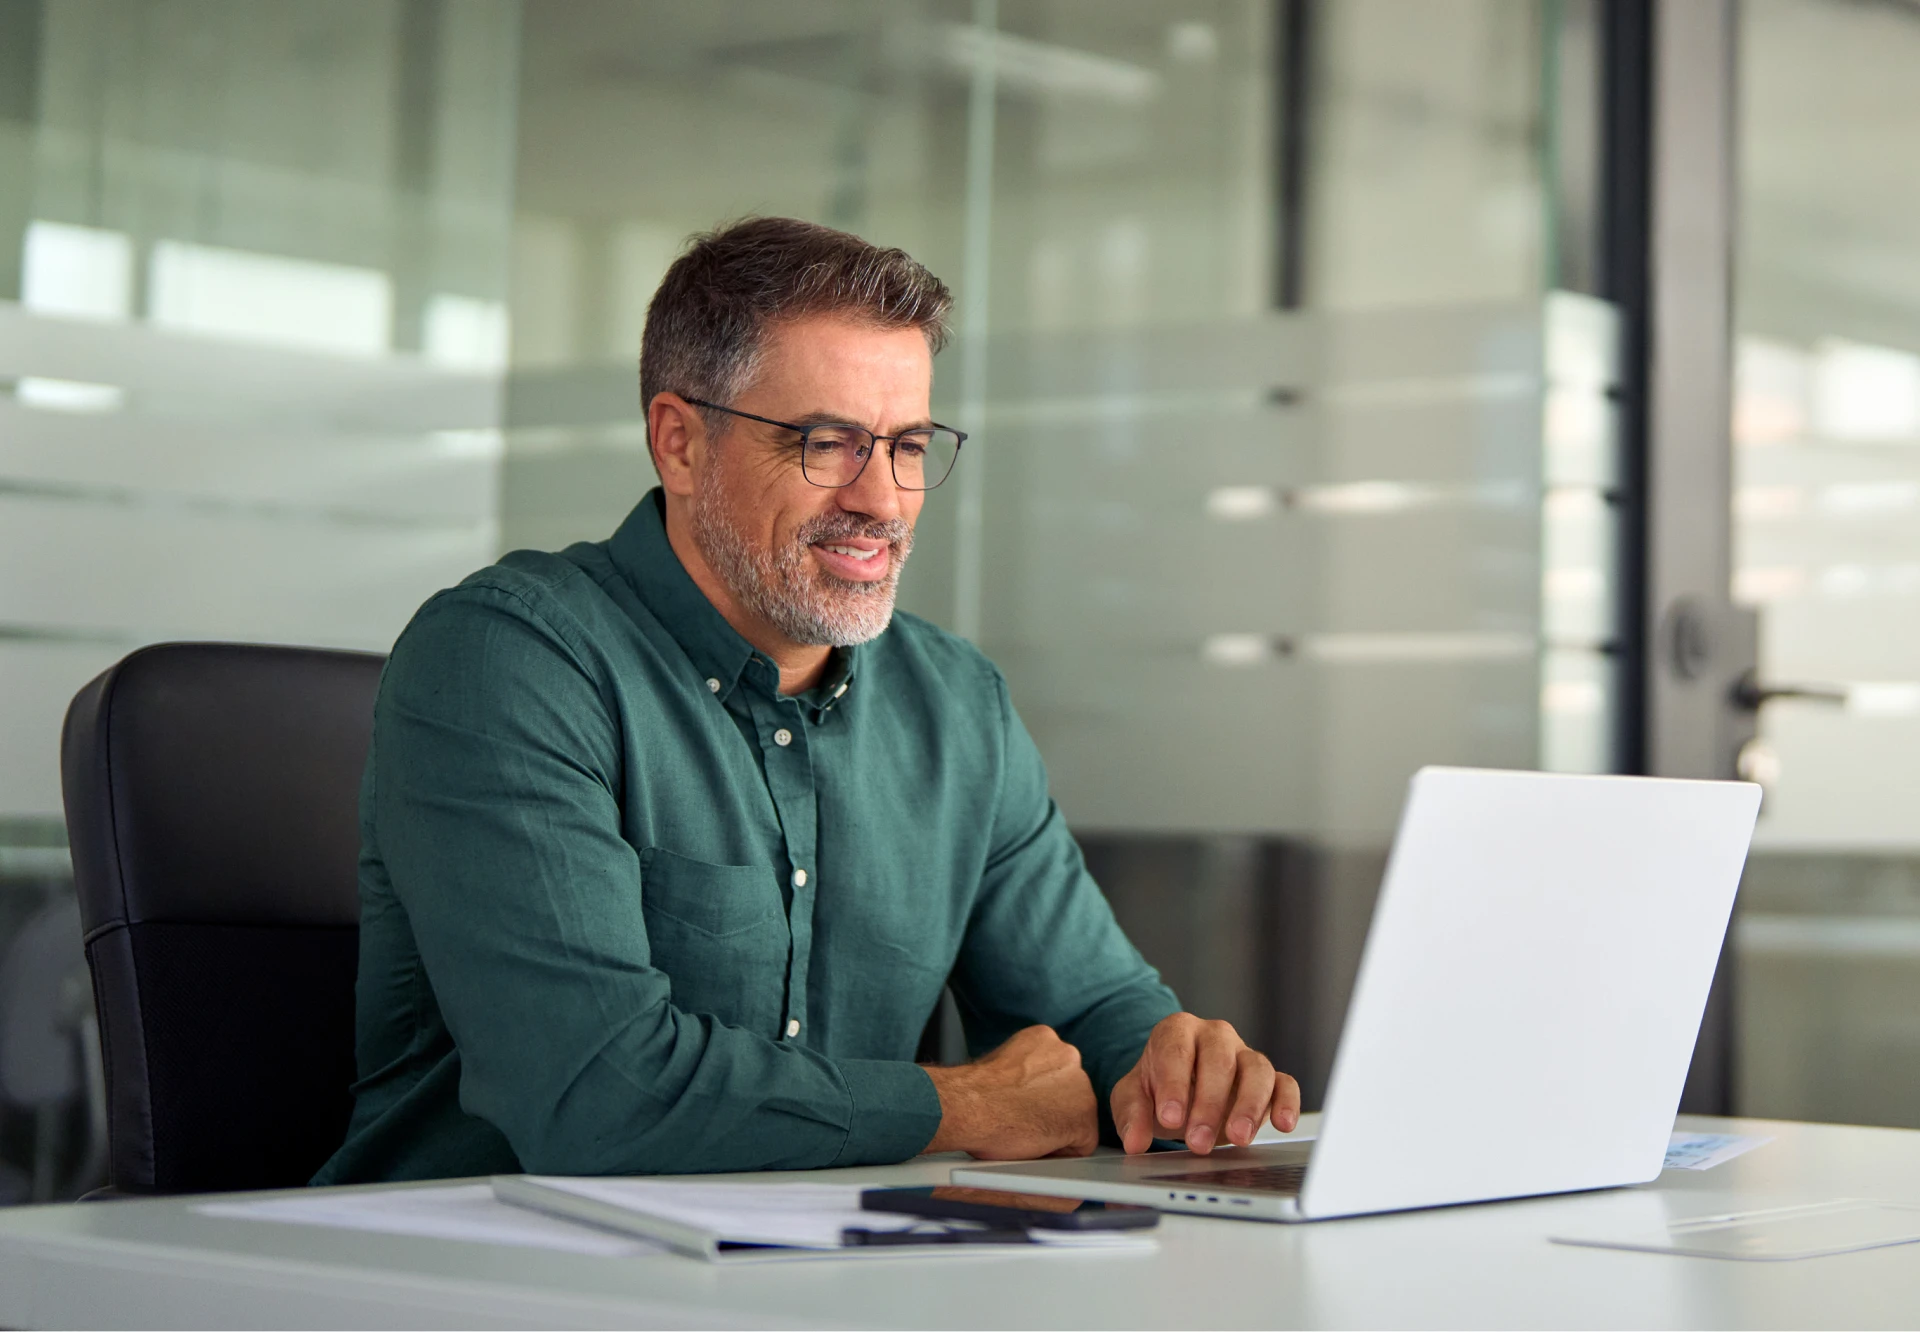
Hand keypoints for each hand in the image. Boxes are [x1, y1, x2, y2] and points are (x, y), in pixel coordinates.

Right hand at [922, 1025, 1098, 1159]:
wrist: (970, 1106)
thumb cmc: (974, 1092)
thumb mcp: (1002, 1063)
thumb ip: (1024, 1071)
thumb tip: (1025, 1089)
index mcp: (1046, 1038)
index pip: (1055, 1072)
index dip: (1038, 1096)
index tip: (1023, 1106)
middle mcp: (1069, 1056)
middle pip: (1070, 1093)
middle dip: (1051, 1110)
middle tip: (1023, 1122)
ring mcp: (1081, 1086)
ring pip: (1077, 1118)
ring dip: (1056, 1129)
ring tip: (1026, 1134)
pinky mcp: (1084, 1118)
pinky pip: (1081, 1144)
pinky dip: (1060, 1152)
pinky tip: (1035, 1145)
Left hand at [1111, 1013, 1300, 1154]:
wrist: (1181, 1093)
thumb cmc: (1158, 1089)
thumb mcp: (1133, 1098)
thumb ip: (1131, 1115)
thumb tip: (1135, 1141)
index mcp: (1177, 1031)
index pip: (1176, 1050)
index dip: (1174, 1083)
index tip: (1170, 1117)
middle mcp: (1215, 1036)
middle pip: (1219, 1060)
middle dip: (1209, 1103)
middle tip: (1198, 1140)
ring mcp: (1245, 1055)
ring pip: (1257, 1069)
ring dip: (1248, 1105)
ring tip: (1237, 1138)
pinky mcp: (1269, 1078)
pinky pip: (1285, 1083)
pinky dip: (1287, 1102)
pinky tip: (1282, 1124)